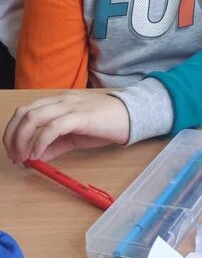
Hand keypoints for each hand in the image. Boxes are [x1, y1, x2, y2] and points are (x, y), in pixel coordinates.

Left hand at [4, 92, 129, 163]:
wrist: (131, 116)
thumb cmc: (104, 123)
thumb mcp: (74, 135)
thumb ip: (54, 144)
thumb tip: (34, 157)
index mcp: (58, 101)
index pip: (25, 110)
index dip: (13, 131)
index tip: (14, 151)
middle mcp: (61, 99)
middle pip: (25, 112)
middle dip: (13, 136)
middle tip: (15, 156)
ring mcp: (71, 106)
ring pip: (34, 117)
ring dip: (22, 140)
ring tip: (25, 157)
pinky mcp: (81, 116)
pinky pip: (53, 127)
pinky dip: (40, 142)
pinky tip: (39, 154)